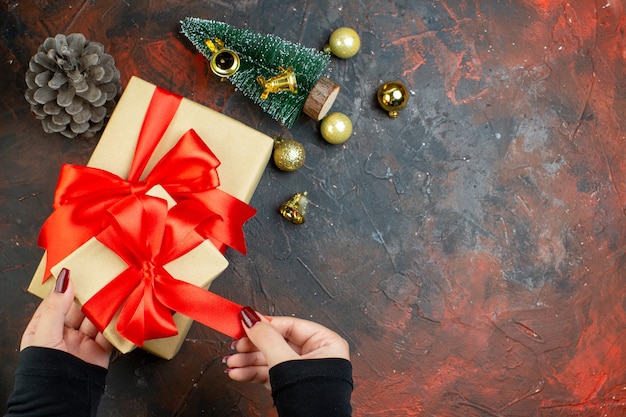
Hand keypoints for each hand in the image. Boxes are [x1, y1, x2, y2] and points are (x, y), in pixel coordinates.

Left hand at [20, 268, 112, 368]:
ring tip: (116, 293)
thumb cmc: (44, 369)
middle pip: (79, 309)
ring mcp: (82, 343)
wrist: (59, 401)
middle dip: (90, 296)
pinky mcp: (99, 352)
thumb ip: (56, 307)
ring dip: (106, 309)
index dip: (67, 287)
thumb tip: (65, 280)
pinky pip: (109, 335)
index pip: (56, 302)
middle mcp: (64, 334)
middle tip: (103, 279)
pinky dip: (117, 326)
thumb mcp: (45, 334)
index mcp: (44, 328)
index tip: (79, 271)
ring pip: (96, 320)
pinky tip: (122, 315)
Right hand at [224, 307, 349, 386]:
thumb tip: (251, 317)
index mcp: (325, 343)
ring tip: (231, 363)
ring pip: (270, 359)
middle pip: (277, 342)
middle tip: (235, 346)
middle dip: (252, 347)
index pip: (289, 325)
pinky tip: (237, 373)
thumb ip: (266, 338)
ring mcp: (303, 371)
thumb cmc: (313, 399)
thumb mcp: (284, 361)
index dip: (265, 325)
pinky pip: (270, 373)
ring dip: (248, 361)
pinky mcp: (292, 385)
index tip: (244, 323)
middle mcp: (316, 355)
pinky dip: (253, 373)